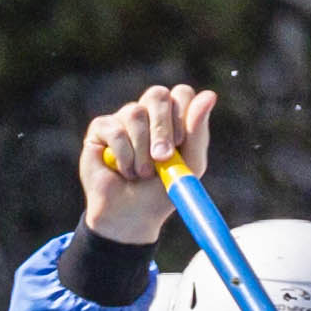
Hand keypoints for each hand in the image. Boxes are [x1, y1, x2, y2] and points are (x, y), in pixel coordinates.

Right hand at [72, 83, 214, 242]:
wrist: (131, 217)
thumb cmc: (161, 191)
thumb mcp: (189, 165)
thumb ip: (198, 131)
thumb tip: (210, 94)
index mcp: (173, 118)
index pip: (181, 94)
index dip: (182, 113)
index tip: (182, 142)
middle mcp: (148, 112)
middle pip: (157, 95)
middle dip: (162, 128)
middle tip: (162, 157)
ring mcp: (123, 118)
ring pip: (135, 114)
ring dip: (142, 151)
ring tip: (142, 174)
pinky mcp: (101, 128)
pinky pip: (115, 131)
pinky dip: (123, 156)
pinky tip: (122, 171)